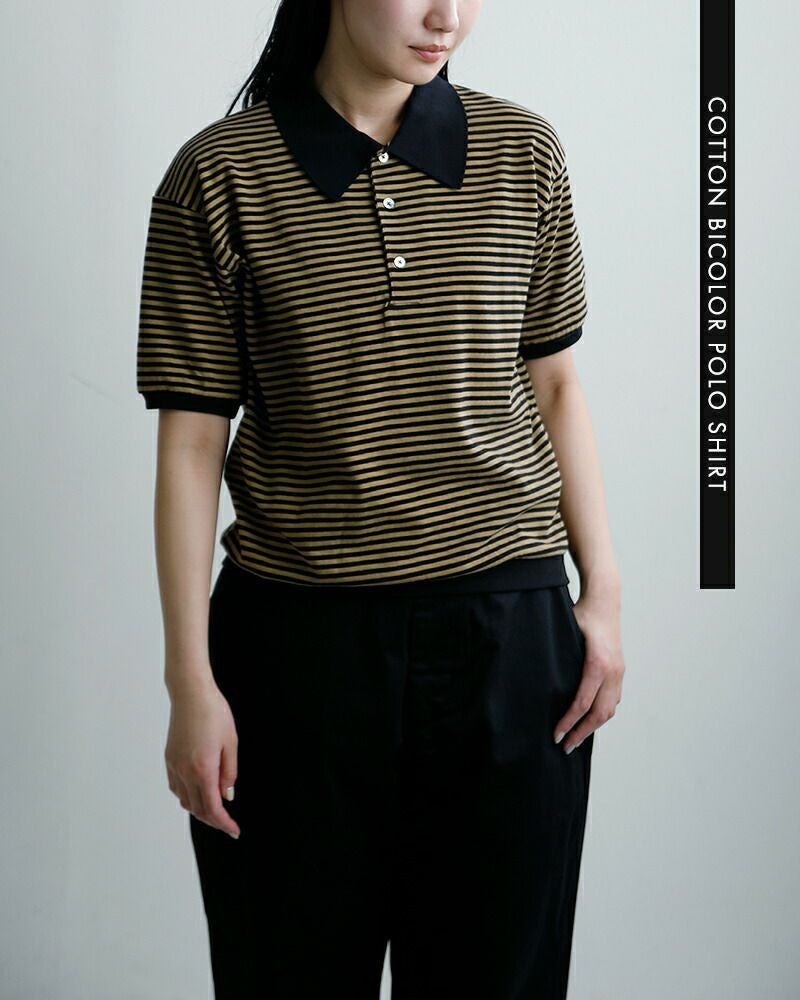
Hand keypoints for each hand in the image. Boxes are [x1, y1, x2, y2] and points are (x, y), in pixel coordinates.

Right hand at [164, 677, 240, 838]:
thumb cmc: (214, 713)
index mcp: (203, 769)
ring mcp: (174, 766)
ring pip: (185, 800)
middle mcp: (185, 771)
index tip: (234, 830)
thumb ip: (229, 772)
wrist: (191, 693)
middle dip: (214, 820)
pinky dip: (188, 796)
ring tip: (216, 809)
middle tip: (228, 823)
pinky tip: (199, 792)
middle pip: (197, 809)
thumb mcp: (231, 742)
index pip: (212, 808)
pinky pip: (177, 788)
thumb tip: (227, 796)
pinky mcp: (169, 759)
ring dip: (200, 809)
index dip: (224, 823)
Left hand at [554, 595, 624, 753]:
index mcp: (597, 664)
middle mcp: (612, 671)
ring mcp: (619, 672)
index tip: (556, 735)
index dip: (569, 722)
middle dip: (581, 733)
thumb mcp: (563, 632)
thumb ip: (554, 656)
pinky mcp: (619, 671)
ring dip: (592, 727)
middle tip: (564, 747)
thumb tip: (533, 680)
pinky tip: (588, 721)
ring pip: (609, 710)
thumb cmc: (581, 614)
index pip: (583, 703)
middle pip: (599, 713)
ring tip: (575, 738)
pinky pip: (613, 700)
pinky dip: (601, 714)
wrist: (604, 600)